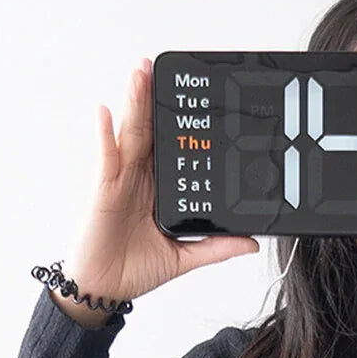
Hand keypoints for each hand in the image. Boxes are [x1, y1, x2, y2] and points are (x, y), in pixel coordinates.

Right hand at [64, 56, 260, 305]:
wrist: (105, 290)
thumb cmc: (136, 269)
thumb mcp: (185, 257)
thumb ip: (217, 248)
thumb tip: (252, 242)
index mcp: (159, 189)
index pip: (172, 149)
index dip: (179, 123)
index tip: (192, 98)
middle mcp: (139, 179)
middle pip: (149, 131)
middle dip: (152, 99)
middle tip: (158, 68)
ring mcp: (120, 182)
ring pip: (130, 135)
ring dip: (134, 104)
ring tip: (139, 74)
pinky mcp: (104, 192)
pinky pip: (106, 159)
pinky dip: (105, 136)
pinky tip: (106, 113)